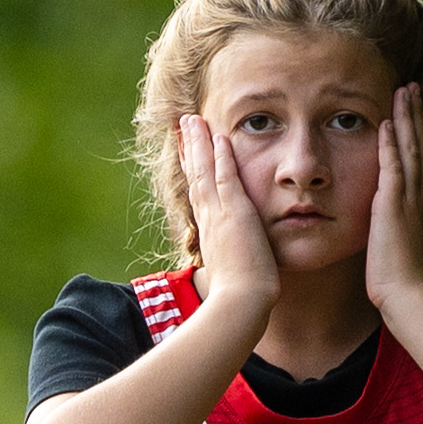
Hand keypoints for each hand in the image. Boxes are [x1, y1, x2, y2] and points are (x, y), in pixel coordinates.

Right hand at [182, 110, 282, 313]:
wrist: (240, 303)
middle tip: (183, 126)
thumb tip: (235, 271)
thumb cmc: (240, 297)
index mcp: (210, 232)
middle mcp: (208, 220)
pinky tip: (219, 136)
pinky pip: (225, 177)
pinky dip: (220, 156)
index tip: (188, 153)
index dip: (193, 171)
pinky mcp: (233, 213)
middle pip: (195, 176)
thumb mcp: (233, 275)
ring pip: (204, 171)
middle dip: (189, 150)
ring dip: (198, 144)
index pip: (199, 194)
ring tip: (191, 120)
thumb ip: (235, 264)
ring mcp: (218, 214)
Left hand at [364, 82, 422, 321]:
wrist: (408, 297)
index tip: (412, 110)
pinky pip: (393, 166)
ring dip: (405, 118)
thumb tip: (385, 227)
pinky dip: (391, 143)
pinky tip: (387, 121)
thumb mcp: (393, 246)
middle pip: (416, 146)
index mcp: (414, 204)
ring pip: (408, 149)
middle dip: (413, 115)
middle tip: (411, 87)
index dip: (413, 134)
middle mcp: (416, 196)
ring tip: (404, 91)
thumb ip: (390, 230)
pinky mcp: (394, 206)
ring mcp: (407, 199)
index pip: (414, 161)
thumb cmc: (397, 280)